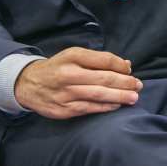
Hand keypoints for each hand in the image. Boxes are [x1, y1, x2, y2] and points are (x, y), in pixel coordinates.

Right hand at [13, 47, 140, 118]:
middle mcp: (68, 74)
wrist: (28, 84)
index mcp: (73, 56)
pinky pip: (88, 108)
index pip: (104, 59)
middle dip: (125, 82)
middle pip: (104, 78)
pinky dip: (105, 107)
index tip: (130, 70)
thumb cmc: (58, 68)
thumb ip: (99, 59)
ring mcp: (65, 93)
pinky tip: (116, 106)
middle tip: (139, 85)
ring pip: (98, 95)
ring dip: (119, 96)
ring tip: (133, 97)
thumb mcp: (74, 56)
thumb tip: (126, 65)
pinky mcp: (62, 110)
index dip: (120, 65)